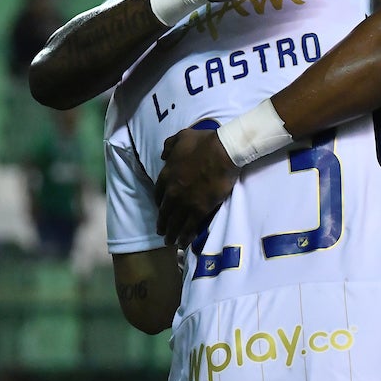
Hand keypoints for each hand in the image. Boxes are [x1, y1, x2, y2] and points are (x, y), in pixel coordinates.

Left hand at [154, 129, 240, 247]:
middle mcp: (172, 191)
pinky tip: (183, 243)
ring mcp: (185, 202)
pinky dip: (185, 236)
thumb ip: (170, 145)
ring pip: (175, 222)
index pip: (158, 193)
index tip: (160, 208)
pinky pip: (189, 226)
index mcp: (167, 174)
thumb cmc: (204, 142)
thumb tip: (163, 154)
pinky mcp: (200, 209)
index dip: (158, 202)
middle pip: (164, 211)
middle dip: (162, 223)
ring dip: (171, 233)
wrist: (223, 151)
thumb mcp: (182, 137)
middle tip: (161, 232)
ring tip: (170, 242)